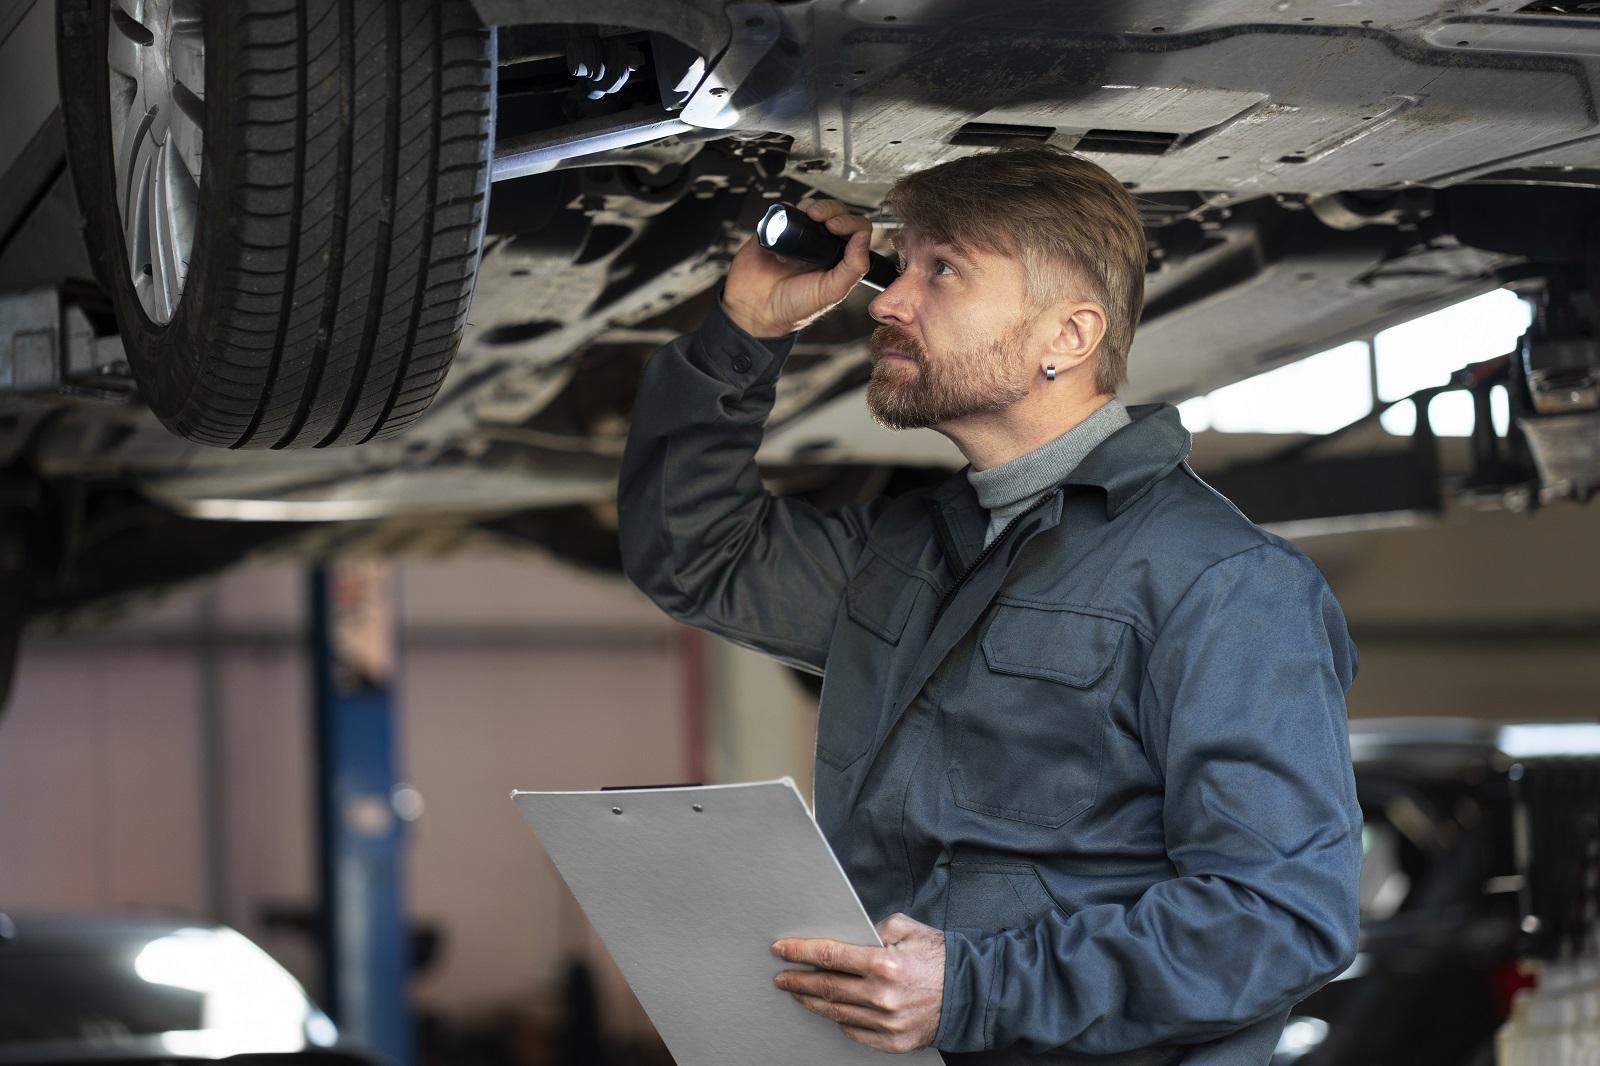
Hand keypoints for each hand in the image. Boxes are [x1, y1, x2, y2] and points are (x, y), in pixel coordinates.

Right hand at [722, 197, 872, 338]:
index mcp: (838, 259)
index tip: (836, 227)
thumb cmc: (793, 306)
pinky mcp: (777, 230)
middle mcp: (820, 245)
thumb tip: (864, 236)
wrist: (756, 309)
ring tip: (807, 217)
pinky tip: (786, 226)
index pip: (856, 230)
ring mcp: (799, 237)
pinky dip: (787, 211)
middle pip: (836, 213)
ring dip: (812, 206)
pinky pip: (785, 211)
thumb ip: (853, 267)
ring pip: (812, 207)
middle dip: (831, 209)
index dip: (850, 222)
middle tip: (821, 218)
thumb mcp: (832, 291)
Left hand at [771, 912, 944, 1053]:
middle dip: (798, 981)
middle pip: (826, 988)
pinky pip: (854, 1032)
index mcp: (883, 964)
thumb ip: (874, 928)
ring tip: (798, 993)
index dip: (800, 952)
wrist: (972, 993)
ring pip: (835, 1013)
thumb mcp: (908, 929)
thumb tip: (846, 932)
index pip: (828, 956)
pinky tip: (829, 1011)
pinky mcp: (893, 1042)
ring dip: (811, 1002)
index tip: (781, 950)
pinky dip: (838, 1020)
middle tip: (781, 977)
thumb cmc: (939, 957)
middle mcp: (882, 996)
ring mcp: (886, 1023)